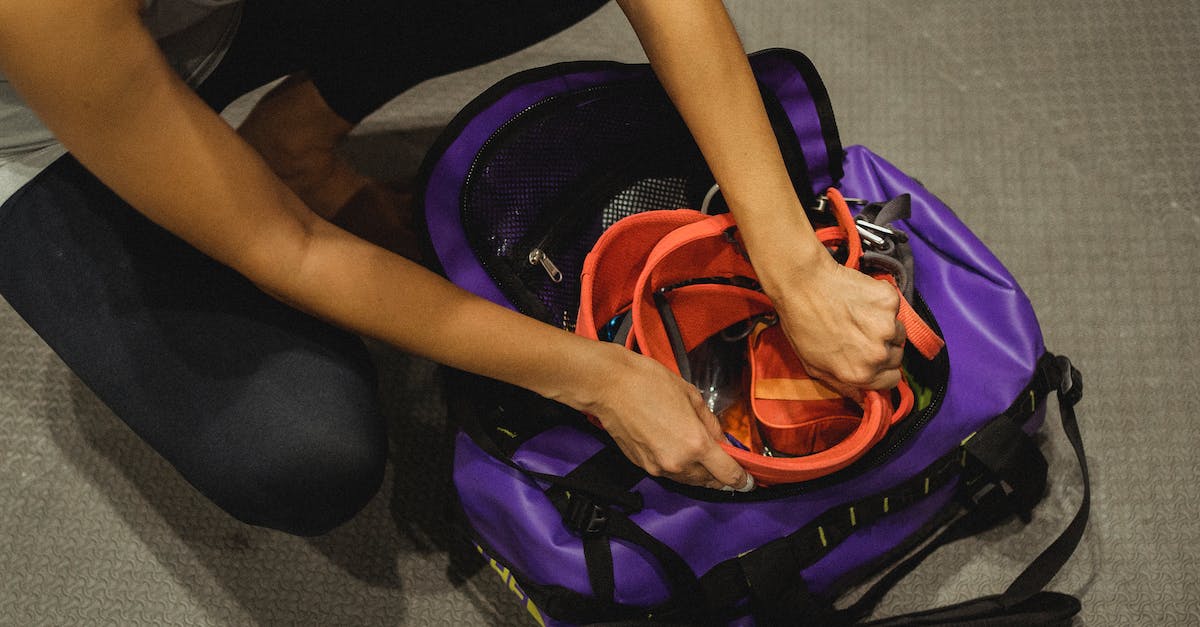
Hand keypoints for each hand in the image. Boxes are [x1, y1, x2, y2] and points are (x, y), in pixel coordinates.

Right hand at [582, 344, 753, 490]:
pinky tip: (678, 450)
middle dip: (720, 474)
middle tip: (723, 460)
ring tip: (700, 454)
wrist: (609, 386)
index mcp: (696, 444)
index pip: (728, 475)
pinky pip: (670, 474)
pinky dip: (680, 468)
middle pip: (710, 481)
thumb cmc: (649, 383)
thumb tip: (718, 439)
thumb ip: (710, 423)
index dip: (742, 480)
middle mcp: (679, 463)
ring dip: (700, 473)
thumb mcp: (691, 396)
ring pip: (690, 480)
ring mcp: (659, 468)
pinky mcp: (643, 466)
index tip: (748, 481)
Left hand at [770, 255, 905, 395]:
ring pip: (898, 332)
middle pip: (897, 357)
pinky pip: (895, 308)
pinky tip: (860, 300)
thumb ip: (843, 386)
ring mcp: (887, 326)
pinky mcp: (890, 302)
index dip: (882, 370)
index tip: (872, 358)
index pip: (892, 380)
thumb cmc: (801, 325)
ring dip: (885, 326)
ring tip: (859, 316)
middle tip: (860, 334)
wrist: (802, 284)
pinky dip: (884, 305)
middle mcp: (878, 354)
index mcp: (860, 374)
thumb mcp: (814, 366)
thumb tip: (863, 400)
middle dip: (883, 348)